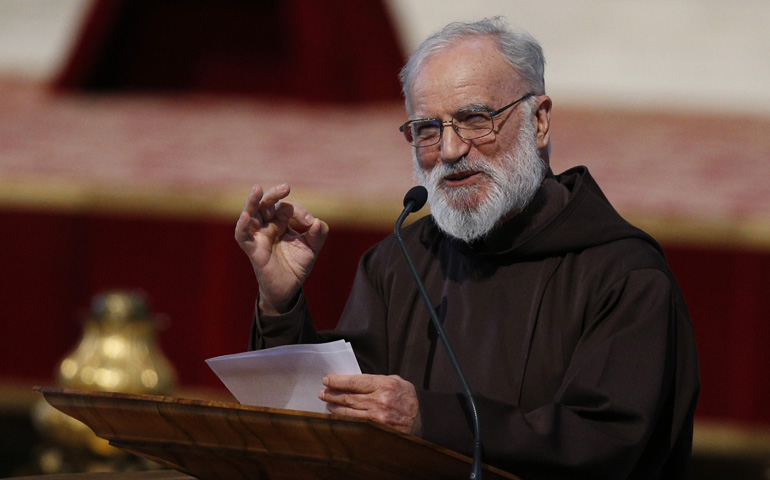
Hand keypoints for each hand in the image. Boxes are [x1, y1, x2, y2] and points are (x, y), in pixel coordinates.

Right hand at [235, 184, 328, 314]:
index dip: (300, 211)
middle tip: (286, 187)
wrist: (289, 289)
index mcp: (281, 223)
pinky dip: (242, 225)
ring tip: (257, 189)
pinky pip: (242, 236)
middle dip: (274, 194)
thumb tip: (317, 222)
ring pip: (250, 214)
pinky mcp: (253, 250)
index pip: (287, 208)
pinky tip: (246, 216)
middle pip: (266, 205)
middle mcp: (268, 226)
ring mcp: (258, 237)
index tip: (310, 223)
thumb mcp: (312, 249)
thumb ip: (318, 235)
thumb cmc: (297, 265)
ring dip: (252, 202)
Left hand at [319, 374, 420, 434]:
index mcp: (384, 385)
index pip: (354, 382)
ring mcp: (377, 417)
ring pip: (349, 412)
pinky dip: (344, 419)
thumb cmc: (407, 396)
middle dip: (332, 394)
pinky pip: (355, 423)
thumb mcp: (395, 380)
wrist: (422, 417)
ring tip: (328, 402)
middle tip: (322, 392)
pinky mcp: (376, 428)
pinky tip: (338, 415)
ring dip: (335, 407)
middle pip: (348, 397)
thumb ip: (375, 380)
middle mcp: (379, 401)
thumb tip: (354, 381)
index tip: (327, 380)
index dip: (337, 381)